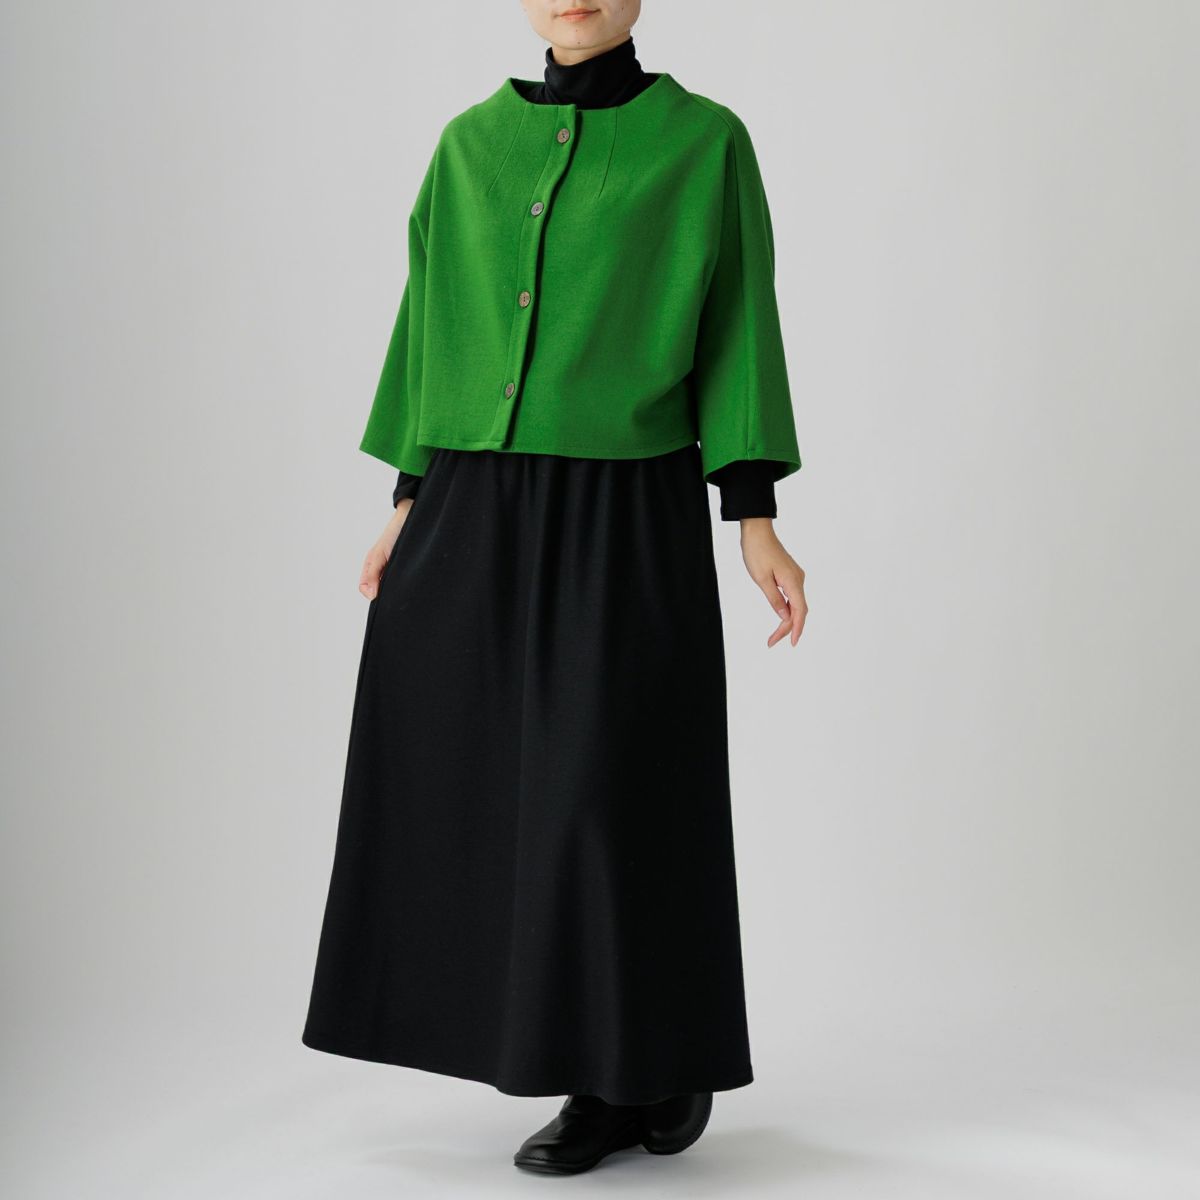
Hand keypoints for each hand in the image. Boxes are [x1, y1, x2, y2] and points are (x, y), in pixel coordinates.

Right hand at [359, 498, 413, 599]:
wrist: (413, 518)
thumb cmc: (394, 533)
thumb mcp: (380, 554)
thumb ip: (373, 574)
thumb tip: (372, 596)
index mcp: (372, 566)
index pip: (366, 588)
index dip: (372, 594)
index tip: (383, 593)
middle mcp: (382, 570)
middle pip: (380, 590)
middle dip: (386, 595)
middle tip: (397, 594)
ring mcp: (395, 570)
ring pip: (393, 587)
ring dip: (398, 589)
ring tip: (405, 586)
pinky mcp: (408, 568)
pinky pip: (405, 581)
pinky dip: (407, 583)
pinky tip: (412, 582)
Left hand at [738, 518, 807, 646]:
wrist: (757, 531)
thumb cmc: (757, 552)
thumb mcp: (761, 579)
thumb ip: (775, 599)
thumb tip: (785, 616)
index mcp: (793, 581)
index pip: (799, 611)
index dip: (796, 628)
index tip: (792, 643)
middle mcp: (798, 579)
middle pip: (799, 610)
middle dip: (788, 628)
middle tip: (772, 641)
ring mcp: (795, 576)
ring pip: (796, 604)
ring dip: (787, 620)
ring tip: (775, 635)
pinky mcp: (790, 574)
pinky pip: (793, 596)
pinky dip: (788, 609)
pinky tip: (781, 617)